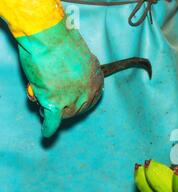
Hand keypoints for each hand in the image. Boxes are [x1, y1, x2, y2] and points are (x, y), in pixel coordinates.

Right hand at [18, 21, 103, 136]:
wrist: (49, 37)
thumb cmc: (62, 41)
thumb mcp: (82, 57)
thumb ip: (80, 71)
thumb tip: (74, 77)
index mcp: (97, 81)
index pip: (91, 98)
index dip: (80, 100)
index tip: (73, 100)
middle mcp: (88, 92)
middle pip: (78, 108)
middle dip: (66, 106)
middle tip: (55, 98)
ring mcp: (72, 99)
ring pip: (64, 114)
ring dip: (54, 111)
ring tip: (45, 100)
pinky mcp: (55, 102)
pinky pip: (53, 120)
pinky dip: (49, 127)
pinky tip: (47, 132)